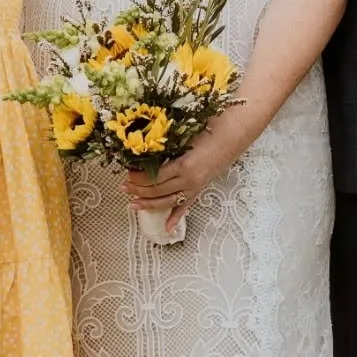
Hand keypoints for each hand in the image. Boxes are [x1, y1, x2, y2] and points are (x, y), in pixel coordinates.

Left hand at [121, 123, 243, 233]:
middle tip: (123, 188)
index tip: (127, 173)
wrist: (233, 133)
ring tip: (133, 204)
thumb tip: (145, 149)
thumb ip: (167, 145)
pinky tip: (167, 228)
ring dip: (149, 204)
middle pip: (157, 191)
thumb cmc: (210, 128)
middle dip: (138, 191)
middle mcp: (189, 180)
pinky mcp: (200, 189)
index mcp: (183, 165)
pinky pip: (186, 205)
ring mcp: (195, 187)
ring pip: (167, 202)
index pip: (154, 178)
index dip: (138, 178)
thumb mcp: (184, 135)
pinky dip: (176, 217)